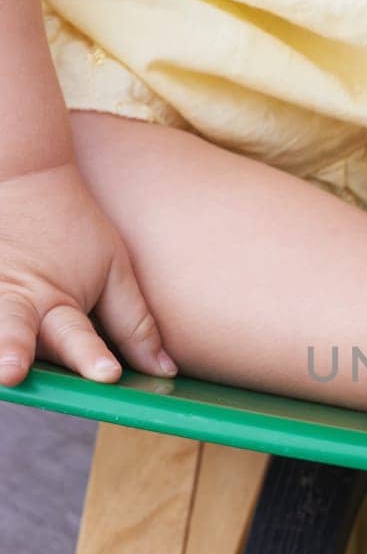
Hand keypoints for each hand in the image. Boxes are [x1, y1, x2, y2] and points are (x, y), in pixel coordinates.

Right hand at [0, 159, 176, 385]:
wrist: (25, 179)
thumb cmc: (75, 231)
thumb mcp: (114, 271)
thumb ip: (134, 325)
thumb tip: (164, 371)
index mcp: (55, 301)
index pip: (77, 337)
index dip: (91, 356)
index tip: (108, 374)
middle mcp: (15, 300)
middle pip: (15, 329)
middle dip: (13, 349)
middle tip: (11, 372)